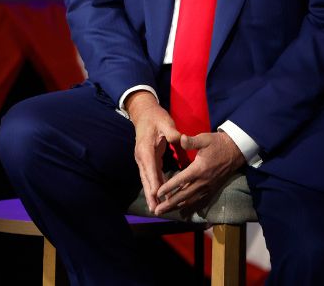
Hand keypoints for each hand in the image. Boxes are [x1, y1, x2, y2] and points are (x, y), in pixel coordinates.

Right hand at [125, 91, 180, 214]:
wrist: (144, 113)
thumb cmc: (156, 117)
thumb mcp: (165, 122)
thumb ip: (173, 132)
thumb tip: (181, 139)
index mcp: (146, 148)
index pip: (150, 168)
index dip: (154, 182)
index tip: (158, 195)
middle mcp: (142, 156)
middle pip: (146, 178)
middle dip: (150, 195)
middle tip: (155, 209)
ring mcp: (142, 159)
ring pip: (146, 179)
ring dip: (150, 194)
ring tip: (155, 208)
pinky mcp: (146, 160)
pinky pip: (150, 175)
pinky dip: (154, 186)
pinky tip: (158, 196)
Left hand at [153, 130, 245, 216]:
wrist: (235, 151)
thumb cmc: (217, 143)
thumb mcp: (204, 139)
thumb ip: (191, 141)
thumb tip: (180, 138)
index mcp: (199, 169)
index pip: (181, 180)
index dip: (168, 187)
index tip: (157, 194)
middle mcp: (203, 181)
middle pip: (184, 195)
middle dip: (169, 204)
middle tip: (157, 211)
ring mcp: (208, 187)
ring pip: (190, 200)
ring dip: (177, 206)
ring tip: (165, 211)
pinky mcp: (212, 189)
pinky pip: (198, 200)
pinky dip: (188, 205)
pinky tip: (180, 208)